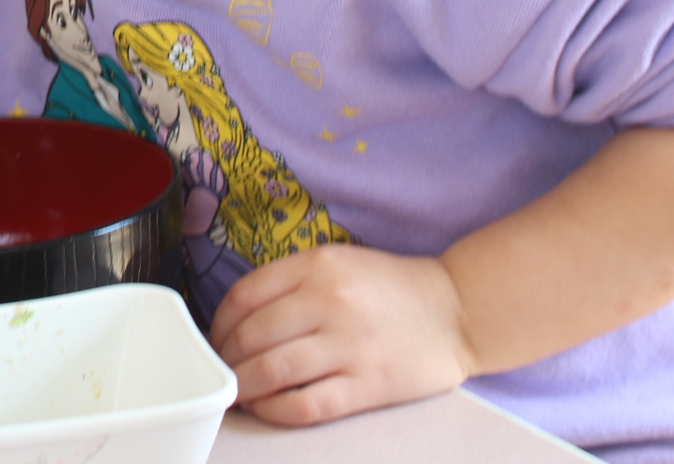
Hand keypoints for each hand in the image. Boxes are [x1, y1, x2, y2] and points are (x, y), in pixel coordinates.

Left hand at [207, 245, 474, 425]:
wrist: (457, 310)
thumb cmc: (392, 288)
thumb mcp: (339, 262)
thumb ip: (292, 281)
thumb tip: (239, 317)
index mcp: (318, 266)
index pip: (244, 296)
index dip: (219, 323)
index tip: (216, 337)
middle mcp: (329, 302)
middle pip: (251, 336)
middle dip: (227, 358)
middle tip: (222, 369)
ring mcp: (349, 346)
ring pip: (271, 371)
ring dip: (244, 386)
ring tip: (238, 391)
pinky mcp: (367, 385)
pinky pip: (306, 404)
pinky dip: (275, 410)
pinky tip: (266, 408)